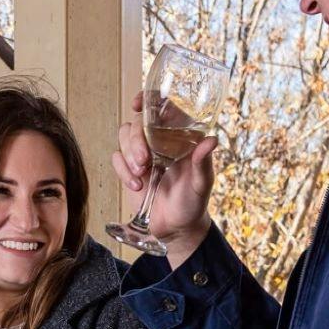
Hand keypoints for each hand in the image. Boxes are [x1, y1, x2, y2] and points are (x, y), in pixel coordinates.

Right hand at [112, 92, 218, 264]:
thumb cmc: (193, 204)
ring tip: (140, 175)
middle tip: (144, 162)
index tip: (139, 105)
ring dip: (128, 154)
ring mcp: (144, 154)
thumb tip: (211, 139)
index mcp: (181, 137)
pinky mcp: (130, 169)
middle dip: (136, 140)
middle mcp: (161, 141)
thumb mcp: (201, 184)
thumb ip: (203, 163)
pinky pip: (117, 158)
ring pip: (124, 137)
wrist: (176, 229)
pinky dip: (123, 171)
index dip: (149, 100)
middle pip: (137, 123)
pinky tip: (136, 186)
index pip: (162, 107)